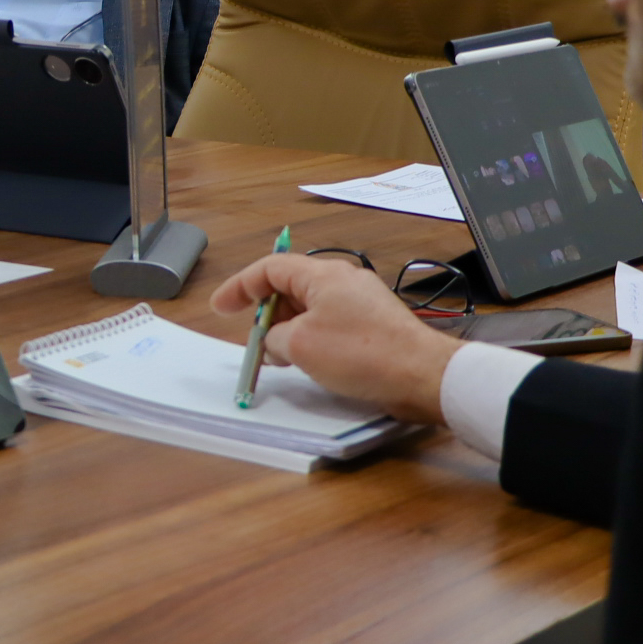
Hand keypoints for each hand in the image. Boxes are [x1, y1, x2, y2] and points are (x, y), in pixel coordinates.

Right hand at [209, 253, 463, 424]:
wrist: (420, 375)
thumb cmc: (365, 354)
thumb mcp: (299, 345)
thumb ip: (274, 337)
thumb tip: (274, 340)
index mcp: (322, 275)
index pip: (270, 268)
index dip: (240, 287)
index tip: (222, 306)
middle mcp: (343, 280)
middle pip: (289, 287)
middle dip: (266, 314)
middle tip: (255, 342)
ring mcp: (360, 301)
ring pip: (309, 308)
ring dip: (289, 330)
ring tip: (282, 357)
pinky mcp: (372, 323)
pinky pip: (329, 322)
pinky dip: (311, 338)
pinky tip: (310, 362)